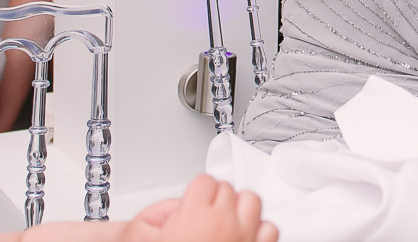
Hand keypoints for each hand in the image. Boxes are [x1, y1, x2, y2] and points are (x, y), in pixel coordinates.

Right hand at [122, 176, 275, 241]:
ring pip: (253, 201)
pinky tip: (247, 235)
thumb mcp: (148, 234)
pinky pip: (270, 229)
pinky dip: (260, 230)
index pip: (205, 181)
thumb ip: (165, 213)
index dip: (199, 191)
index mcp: (195, 215)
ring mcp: (243, 237)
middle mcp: (223, 224)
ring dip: (242, 208)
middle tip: (209, 212)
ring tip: (230, 219)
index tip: (197, 199)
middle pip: (229, 188)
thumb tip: (182, 205)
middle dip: (218, 198)